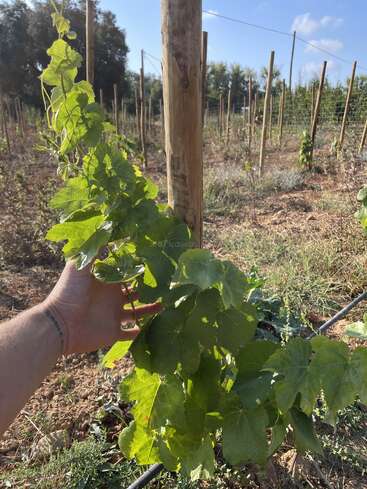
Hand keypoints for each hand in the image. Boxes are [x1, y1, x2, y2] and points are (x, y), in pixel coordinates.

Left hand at [42, 261, 159, 355]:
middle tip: (165, 282)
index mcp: (105, 282)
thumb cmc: (69, 292)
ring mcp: (113, 315)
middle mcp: (112, 298)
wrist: (61, 323)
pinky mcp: (114, 332)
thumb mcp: (79, 266)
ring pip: (136, 312)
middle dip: (147, 288)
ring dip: (149, 309)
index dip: (136, 268)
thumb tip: (107, 232)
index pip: (124, 274)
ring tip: (165, 304)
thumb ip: (94, 251)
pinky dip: (140, 332)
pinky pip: (130, 334)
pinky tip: (153, 326)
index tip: (152, 261)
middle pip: (134, 292)